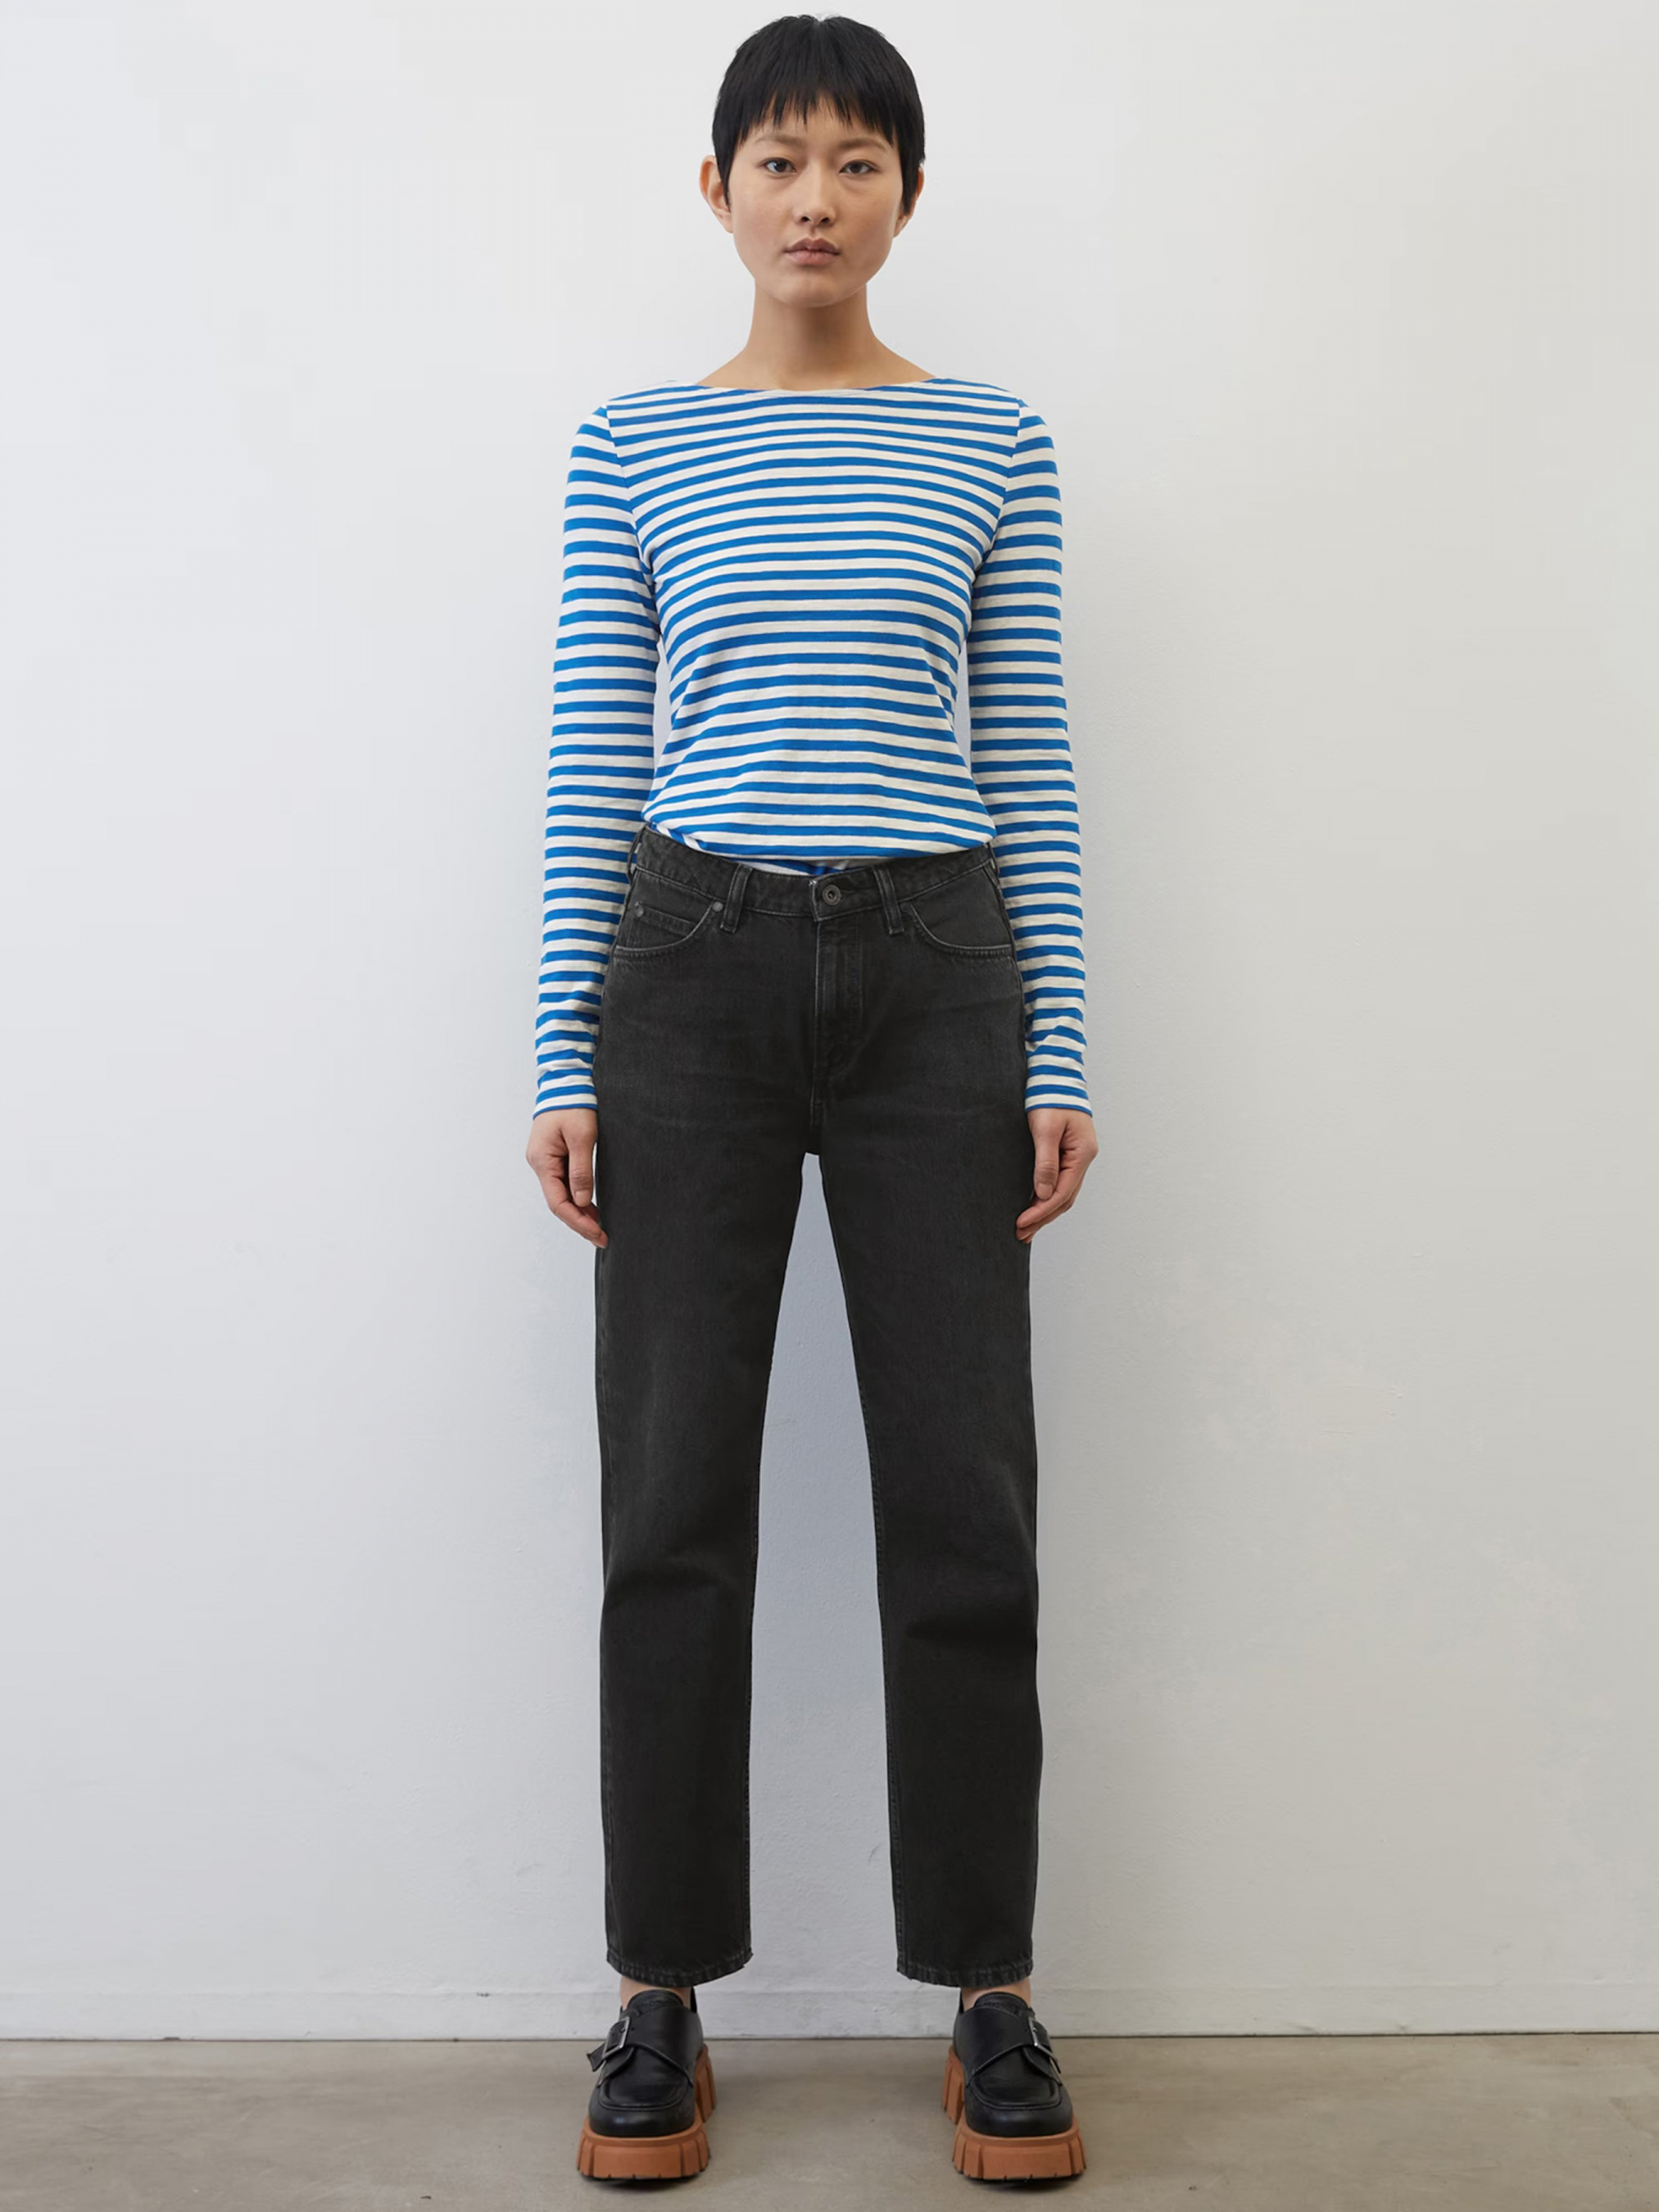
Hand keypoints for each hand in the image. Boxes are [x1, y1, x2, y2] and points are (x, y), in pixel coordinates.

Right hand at [527, 1108, 606, 1246]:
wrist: (566, 1082)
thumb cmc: (573, 1104)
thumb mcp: (582, 1137)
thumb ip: (581, 1171)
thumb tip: (581, 1202)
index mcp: (542, 1161)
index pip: (558, 1202)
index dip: (577, 1221)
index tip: (597, 1233)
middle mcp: (540, 1164)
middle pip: (559, 1202)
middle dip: (580, 1222)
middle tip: (602, 1237)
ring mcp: (546, 1160)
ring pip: (561, 1194)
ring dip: (579, 1212)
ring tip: (599, 1227)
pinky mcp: (554, 1156)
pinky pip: (564, 1183)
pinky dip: (578, 1197)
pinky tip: (590, 1207)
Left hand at [1017, 1107, 1096, 1240]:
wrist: (1055, 1075)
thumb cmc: (1049, 1097)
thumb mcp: (1045, 1129)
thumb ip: (1045, 1163)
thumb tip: (1044, 1195)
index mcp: (1082, 1154)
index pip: (1061, 1193)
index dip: (1040, 1212)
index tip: (1021, 1224)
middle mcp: (1083, 1158)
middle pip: (1064, 1199)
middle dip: (1042, 1218)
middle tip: (1020, 1235)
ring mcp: (1077, 1157)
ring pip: (1063, 1194)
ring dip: (1045, 1212)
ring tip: (1026, 1229)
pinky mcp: (1068, 1153)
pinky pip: (1060, 1183)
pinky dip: (1046, 1198)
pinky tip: (1034, 1206)